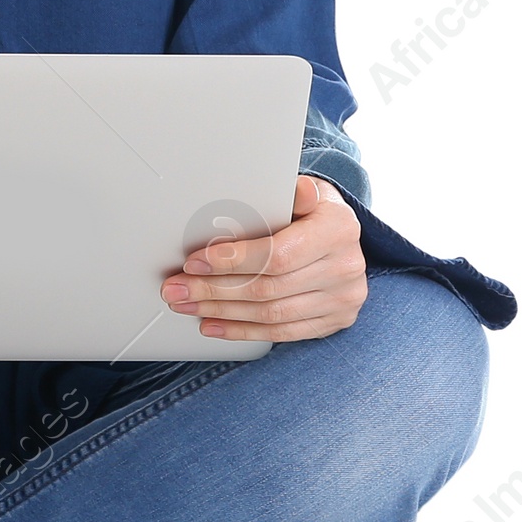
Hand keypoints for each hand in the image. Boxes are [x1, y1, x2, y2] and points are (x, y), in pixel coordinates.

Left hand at [160, 175, 366, 342]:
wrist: (344, 236)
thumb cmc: (314, 209)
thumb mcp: (307, 190)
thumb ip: (294, 193)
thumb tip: (293, 188)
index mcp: (338, 229)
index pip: (277, 254)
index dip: (232, 261)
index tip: (194, 262)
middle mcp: (345, 268)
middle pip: (268, 289)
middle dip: (213, 290)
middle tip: (176, 288)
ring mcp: (343, 299)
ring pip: (271, 315)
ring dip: (221, 312)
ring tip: (187, 305)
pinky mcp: (334, 321)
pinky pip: (282, 333)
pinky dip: (242, 330)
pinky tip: (213, 324)